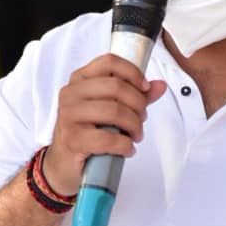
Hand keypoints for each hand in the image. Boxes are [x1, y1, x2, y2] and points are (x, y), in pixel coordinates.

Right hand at [42, 54, 166, 195]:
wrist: (65, 162)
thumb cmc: (89, 132)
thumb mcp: (112, 109)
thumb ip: (135, 95)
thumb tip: (160, 85)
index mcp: (80, 79)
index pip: (109, 62)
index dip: (132, 73)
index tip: (145, 88)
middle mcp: (71, 93)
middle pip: (116, 87)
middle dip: (138, 104)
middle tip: (141, 119)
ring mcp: (69, 115)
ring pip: (114, 111)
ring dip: (134, 125)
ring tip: (136, 135)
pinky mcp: (72, 138)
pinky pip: (107, 138)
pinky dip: (125, 145)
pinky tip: (128, 149)